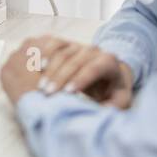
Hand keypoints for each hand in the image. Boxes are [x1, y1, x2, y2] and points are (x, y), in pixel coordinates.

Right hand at [3, 36, 134, 106]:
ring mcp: (79, 45)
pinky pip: (54, 44)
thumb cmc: (112, 92)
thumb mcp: (119, 101)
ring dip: (50, 70)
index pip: (94, 67)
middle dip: (61, 77)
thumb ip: (113, 107)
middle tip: (49, 94)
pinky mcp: (66, 44)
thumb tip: (103, 111)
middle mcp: (94, 50)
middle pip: (75, 60)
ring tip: (41, 87)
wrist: (107, 76)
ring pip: (62, 53)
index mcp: (109, 61)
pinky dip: (45, 54)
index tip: (68, 93)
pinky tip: (38, 67)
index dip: (81, 79)